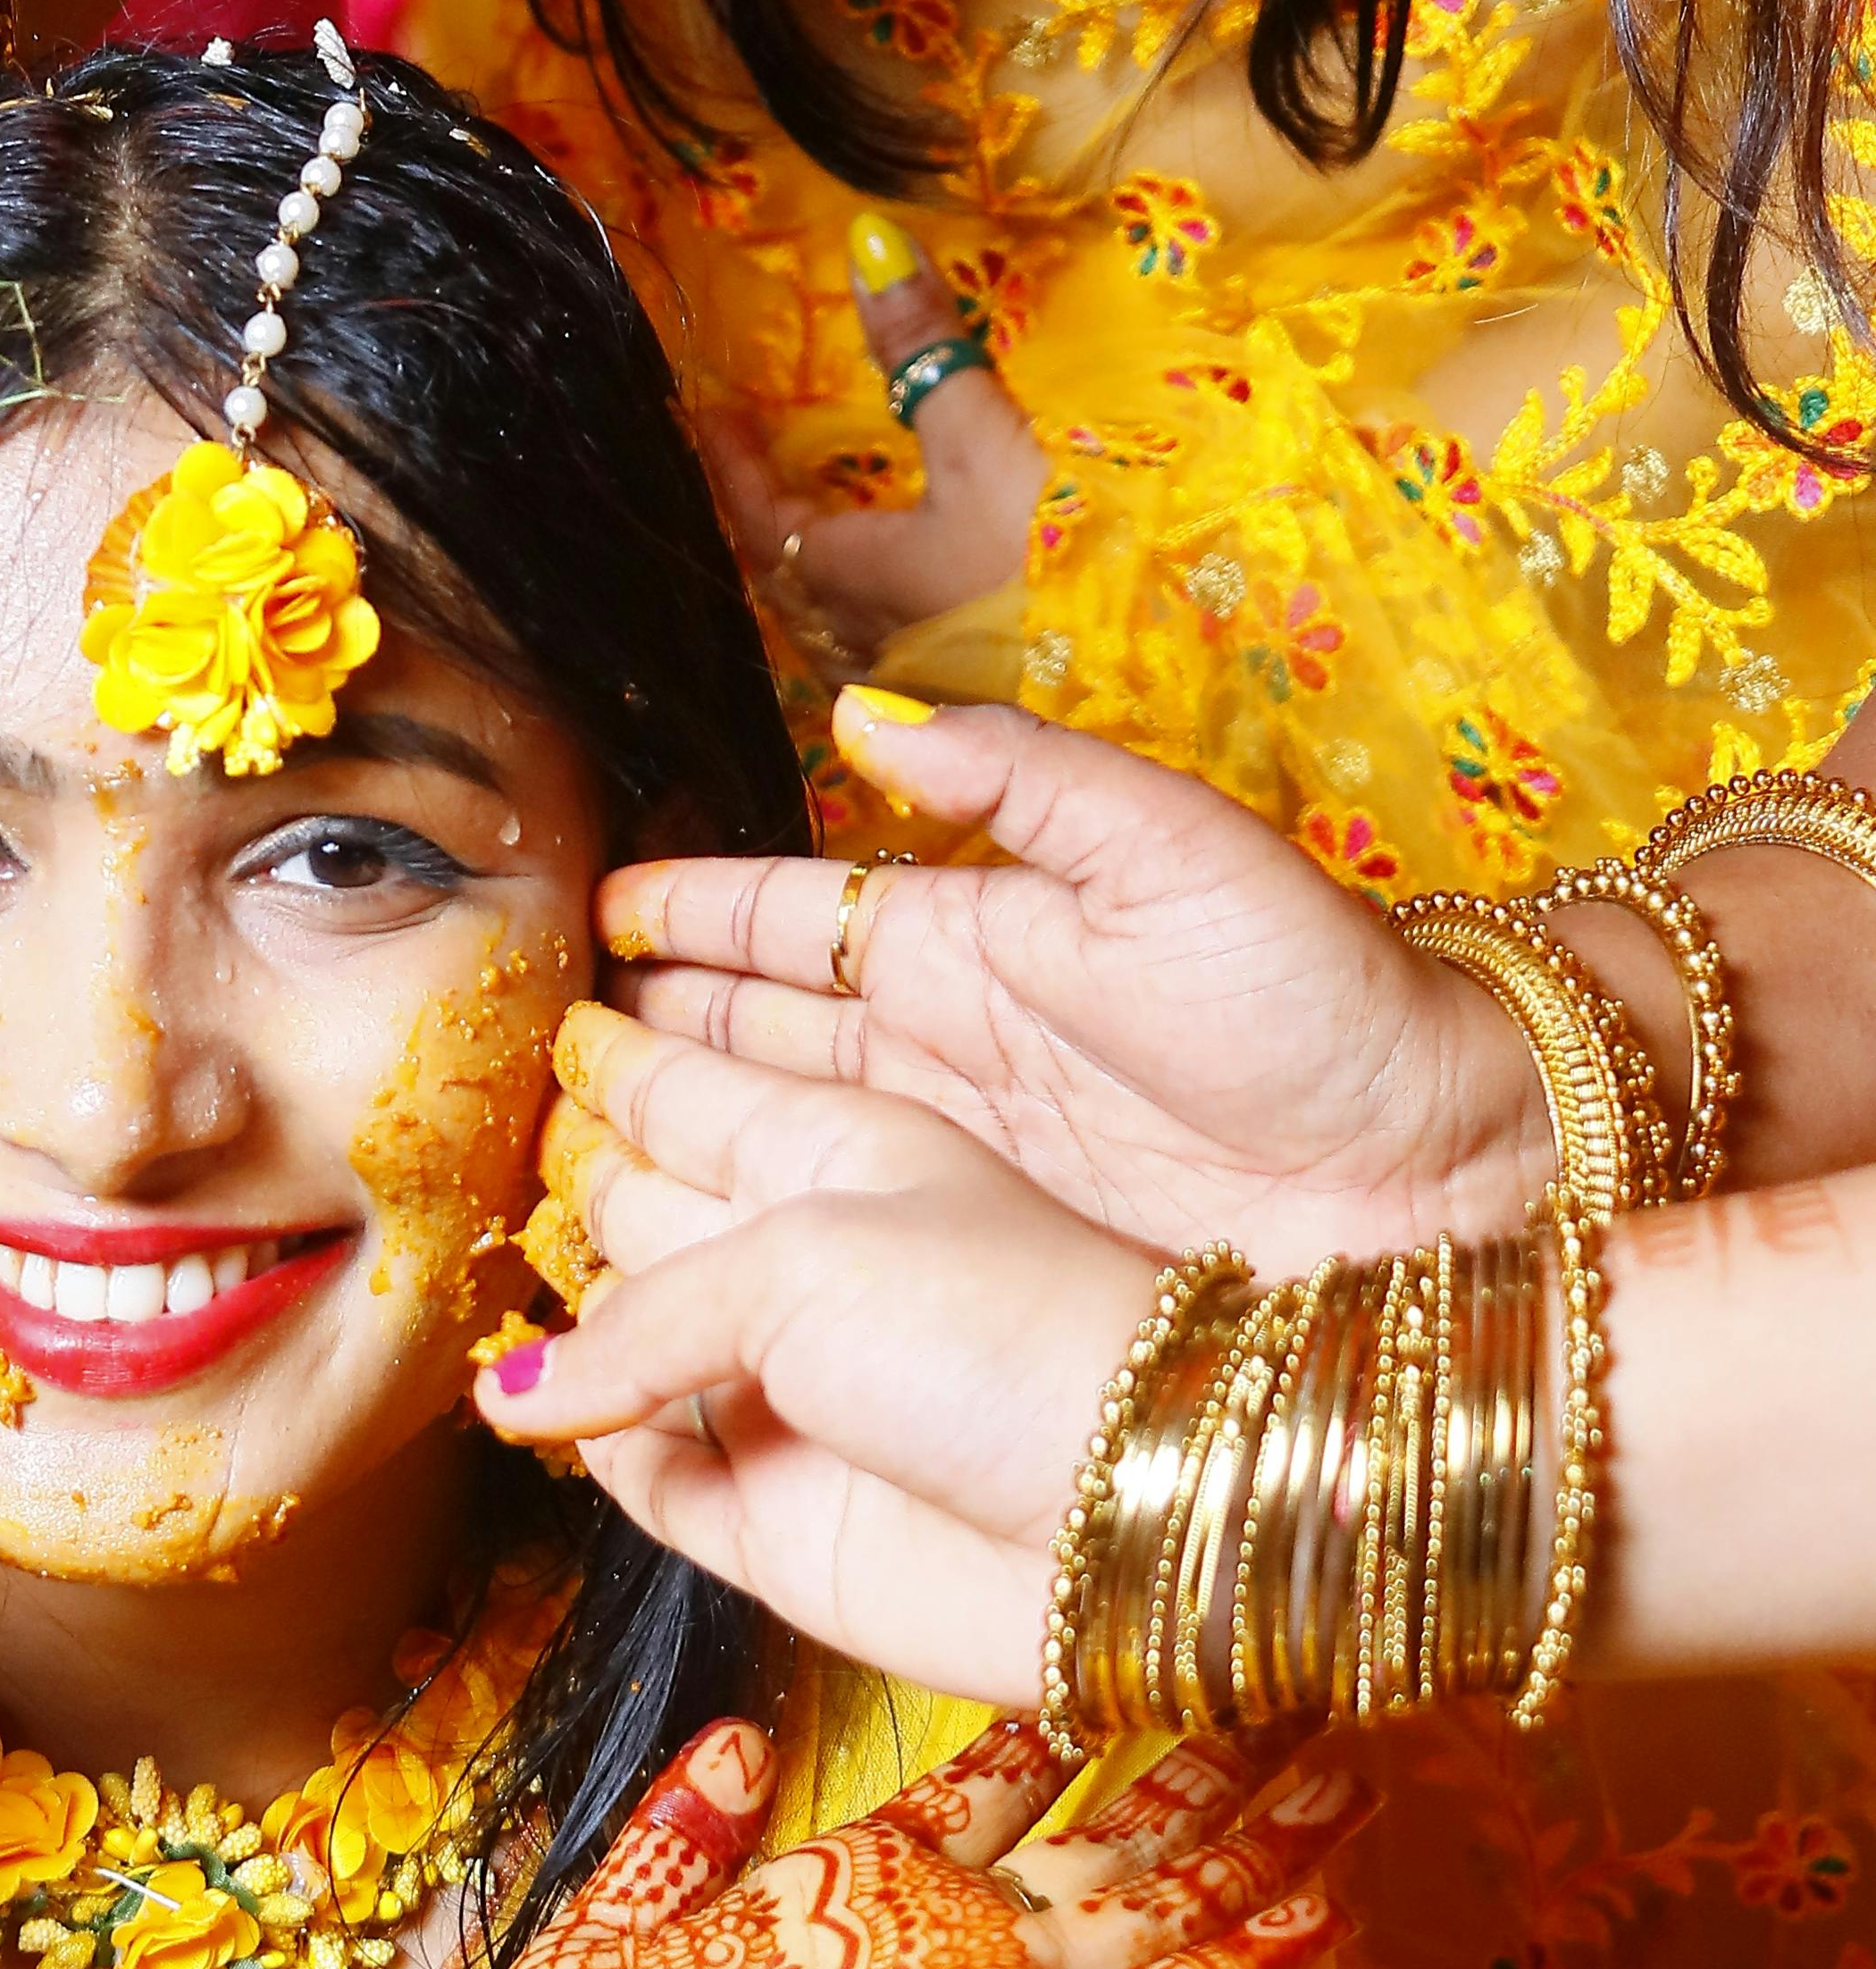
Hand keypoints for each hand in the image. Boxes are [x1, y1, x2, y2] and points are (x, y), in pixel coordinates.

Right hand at [482, 1049, 1171, 1699]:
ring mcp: (787, 1394)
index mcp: (832, 1151)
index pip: (686, 1086)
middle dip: (573, 1167)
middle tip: (482, 1138)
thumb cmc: (1004, 1334)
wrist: (1126, 1510)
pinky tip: (541, 1412)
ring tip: (489, 1279)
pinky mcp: (776, 1522)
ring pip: (635, 1340)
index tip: (537, 1017)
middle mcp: (802, 1267)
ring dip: (571, 1315)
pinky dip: (597, 1448)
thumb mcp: (803, 1262)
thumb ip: (640, 1317)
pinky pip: (650, 1476)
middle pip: (650, 1202)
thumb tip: (516, 1388)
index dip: (614, 1048)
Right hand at [602, 684, 1552, 1264]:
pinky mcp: (978, 1252)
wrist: (1435, 1169)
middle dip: (644, 1025)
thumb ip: (1017, 782)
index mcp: (979, 936)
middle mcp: (947, 1047)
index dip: (691, 911)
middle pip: (753, 1030)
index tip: (592, 910)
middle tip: (533, 1039)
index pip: (792, 916)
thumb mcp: (1175, 851)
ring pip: (769, 1129)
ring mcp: (955, 1156)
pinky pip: (824, 1228)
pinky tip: (660, 1243)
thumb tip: (861, 716)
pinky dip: (736, 1229)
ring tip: (558, 1136)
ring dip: (666, 1129)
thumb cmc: (1321, 999)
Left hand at [701, 233, 1046, 674]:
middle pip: (780, 582)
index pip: (760, 518)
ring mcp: (909, 686)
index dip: (731, 466)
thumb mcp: (987, 440)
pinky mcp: (958, 707)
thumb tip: (869, 245)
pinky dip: (854, 618)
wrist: (1134, 676)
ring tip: (803, 537)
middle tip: (747, 473)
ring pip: (821, 630)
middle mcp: (863, 641)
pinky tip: (885, 613)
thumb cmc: (1054, 558)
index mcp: (853, 576)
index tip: (710, 416)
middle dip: (755, 525)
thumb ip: (925, 349)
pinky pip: (870, 661)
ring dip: (801, 581)